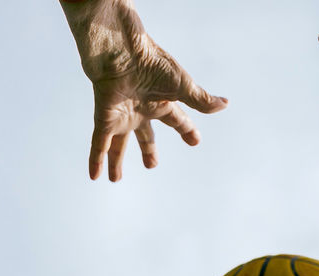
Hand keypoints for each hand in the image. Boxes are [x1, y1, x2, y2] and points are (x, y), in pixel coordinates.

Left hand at [61, 0, 227, 178]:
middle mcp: (140, 110)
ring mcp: (121, 115)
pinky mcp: (104, 118)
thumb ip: (201, 100)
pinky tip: (94, 177)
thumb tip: (225, 104)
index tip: (195, 141)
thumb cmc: (153, 64)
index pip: (177, 120)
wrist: (122, 52)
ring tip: (115, 179)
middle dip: (147, 149)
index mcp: (161, 102)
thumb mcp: (182, 86)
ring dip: (117, 161)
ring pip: (118, 144)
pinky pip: (99, 144)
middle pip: (144, 134)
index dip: (187, 131)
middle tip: (151, 164)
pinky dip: (96, 160)